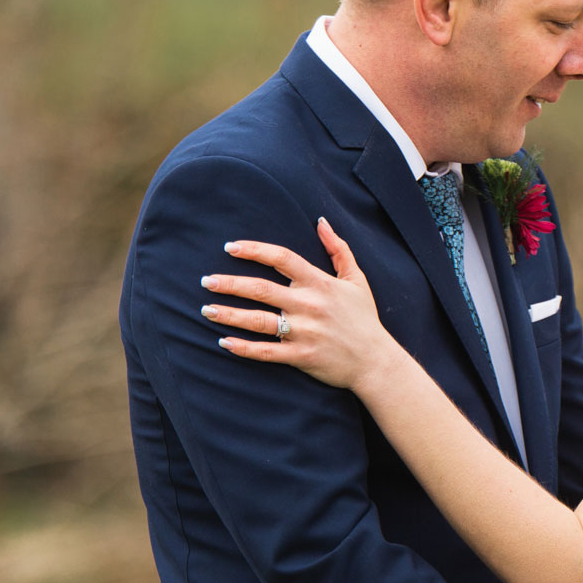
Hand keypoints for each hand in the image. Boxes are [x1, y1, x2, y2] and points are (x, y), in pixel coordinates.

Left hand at [205, 219, 392, 389]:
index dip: (254, 250)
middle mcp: (309, 305)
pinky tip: (224, 342)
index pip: (282, 258)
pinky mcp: (301, 356)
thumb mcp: (356, 279)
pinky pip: (266, 352)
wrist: (376, 361)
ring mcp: (304, 332)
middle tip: (206, 281)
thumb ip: (339, 249)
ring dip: (229, 315)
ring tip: (206, 310)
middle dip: (229, 284)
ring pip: (258, 321)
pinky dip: (243, 348)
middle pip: (260, 289)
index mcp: (320, 283)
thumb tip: (321, 222)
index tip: (230, 247)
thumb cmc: (364, 318)